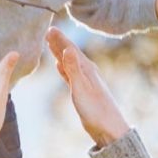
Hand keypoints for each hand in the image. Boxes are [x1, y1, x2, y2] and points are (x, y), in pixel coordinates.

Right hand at [45, 28, 129, 148]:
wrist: (109, 129)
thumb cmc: (95, 110)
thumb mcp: (81, 89)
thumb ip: (73, 69)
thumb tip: (67, 49)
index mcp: (87, 69)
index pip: (71, 49)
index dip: (60, 39)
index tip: (49, 28)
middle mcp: (87, 72)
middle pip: (70, 53)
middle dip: (59, 43)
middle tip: (48, 32)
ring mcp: (86, 81)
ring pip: (69, 62)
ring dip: (60, 53)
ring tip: (51, 45)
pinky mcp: (83, 91)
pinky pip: (70, 74)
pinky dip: (63, 68)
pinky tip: (59, 66)